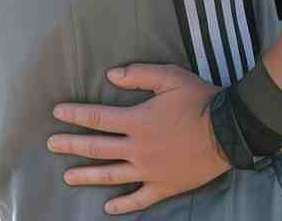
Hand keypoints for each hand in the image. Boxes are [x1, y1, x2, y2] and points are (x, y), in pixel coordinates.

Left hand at [48, 64, 228, 214]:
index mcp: (137, 121)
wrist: (231, 131)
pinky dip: (123, 205)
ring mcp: (150, 170)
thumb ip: (138, 75)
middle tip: (50, 144)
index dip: (75, 115)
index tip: (57, 113)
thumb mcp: (170, 77)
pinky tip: (108, 208)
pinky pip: (140, 199)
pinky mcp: (165, 186)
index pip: (97, 118)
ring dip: (88, 176)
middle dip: (71, 145)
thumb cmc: (200, 100)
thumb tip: (110, 75)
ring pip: (112, 175)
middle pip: (97, 148)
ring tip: (67, 177)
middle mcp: (139, 148)